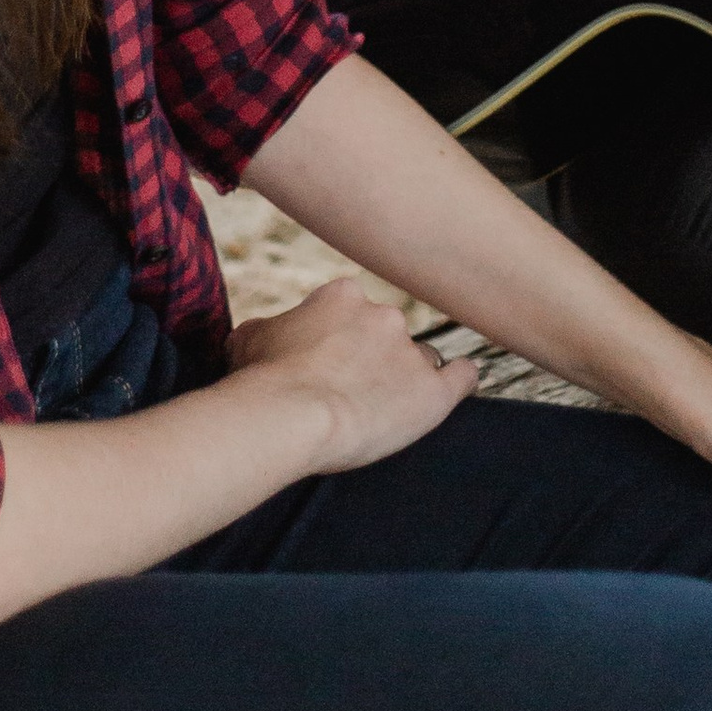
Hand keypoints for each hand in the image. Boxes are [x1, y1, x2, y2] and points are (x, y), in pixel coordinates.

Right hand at [224, 276, 478, 473]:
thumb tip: (265, 335)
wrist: (289, 414)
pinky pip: (462, 377)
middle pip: (388, 333)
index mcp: (343, 296)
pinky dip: (462, 380)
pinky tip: (460, 384)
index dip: (340, 340)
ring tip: (385, 409)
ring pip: (421, 358)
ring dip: (406, 377)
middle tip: (348, 392)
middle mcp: (383, 315)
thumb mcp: (249, 338)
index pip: (353, 312)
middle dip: (373, 358)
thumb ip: (270, 329)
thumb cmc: (262, 378)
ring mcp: (411, 352)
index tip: (326, 365)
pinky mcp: (432, 392)